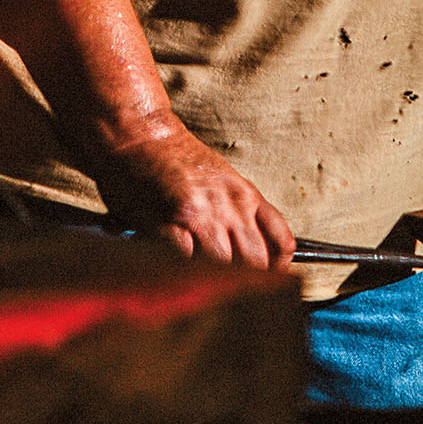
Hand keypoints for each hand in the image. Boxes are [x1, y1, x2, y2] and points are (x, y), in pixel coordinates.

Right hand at [97, 117, 296, 270]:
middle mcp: (230, 206)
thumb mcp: (222, 177)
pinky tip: (174, 273)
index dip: (276, 271)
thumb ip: (239, 212)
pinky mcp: (168, 222)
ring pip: (223, 269)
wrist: (140, 133)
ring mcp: (200, 215)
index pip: (282, 245)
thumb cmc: (174, 158)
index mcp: (246, 195)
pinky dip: (180, 275)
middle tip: (224, 290)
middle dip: (242, 282)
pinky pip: (185, 263)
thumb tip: (251, 254)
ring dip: (209, 282)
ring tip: (196, 283)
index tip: (264, 282)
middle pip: (255, 264)